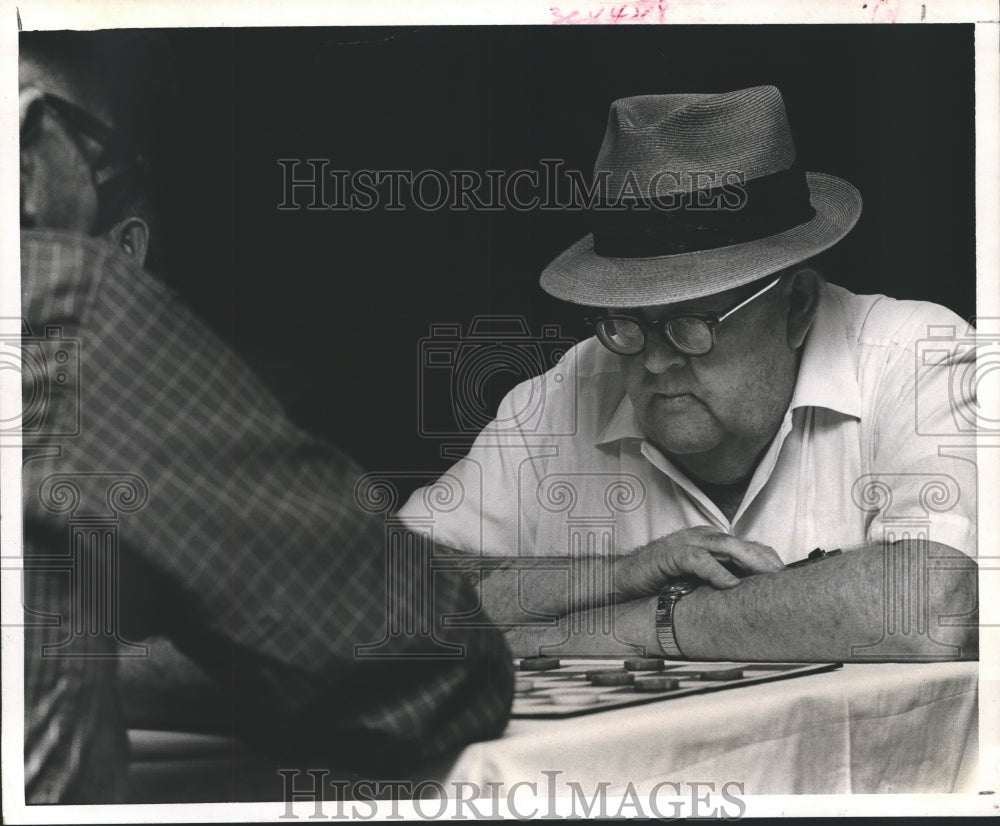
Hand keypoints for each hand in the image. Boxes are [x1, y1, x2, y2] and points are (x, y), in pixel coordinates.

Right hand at [615, 526, 783, 598]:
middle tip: (788, 577)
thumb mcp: (696, 580)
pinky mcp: (671, 554)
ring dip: (749, 560)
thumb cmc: (662, 580)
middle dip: (766, 559)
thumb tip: (749, 598)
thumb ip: (719, 580)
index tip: (790, 578)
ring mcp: (687, 543)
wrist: (625, 578)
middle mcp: (701, 538)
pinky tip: (730, 584)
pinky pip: (699, 560)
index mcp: (710, 542)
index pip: (748, 546)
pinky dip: (716, 571)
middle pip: (742, 544)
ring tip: (769, 576)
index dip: (769, 560)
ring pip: (725, 546)